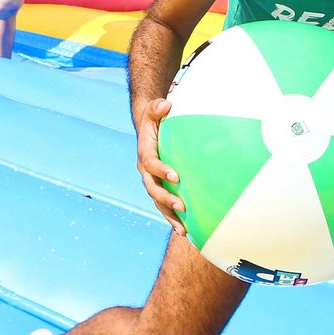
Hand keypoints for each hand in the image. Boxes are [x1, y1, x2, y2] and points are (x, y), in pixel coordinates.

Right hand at [132, 97, 184, 229]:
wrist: (148, 128)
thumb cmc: (155, 117)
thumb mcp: (154, 108)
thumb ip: (158, 107)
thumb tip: (167, 104)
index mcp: (145, 153)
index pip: (150, 163)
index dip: (161, 170)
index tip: (176, 176)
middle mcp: (146, 170)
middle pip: (153, 188)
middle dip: (166, 199)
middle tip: (182, 206)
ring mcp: (152, 180)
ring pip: (158, 202)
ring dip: (170, 216)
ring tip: (184, 230)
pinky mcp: (160, 186)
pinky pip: (165, 205)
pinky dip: (174, 217)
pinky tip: (188, 230)